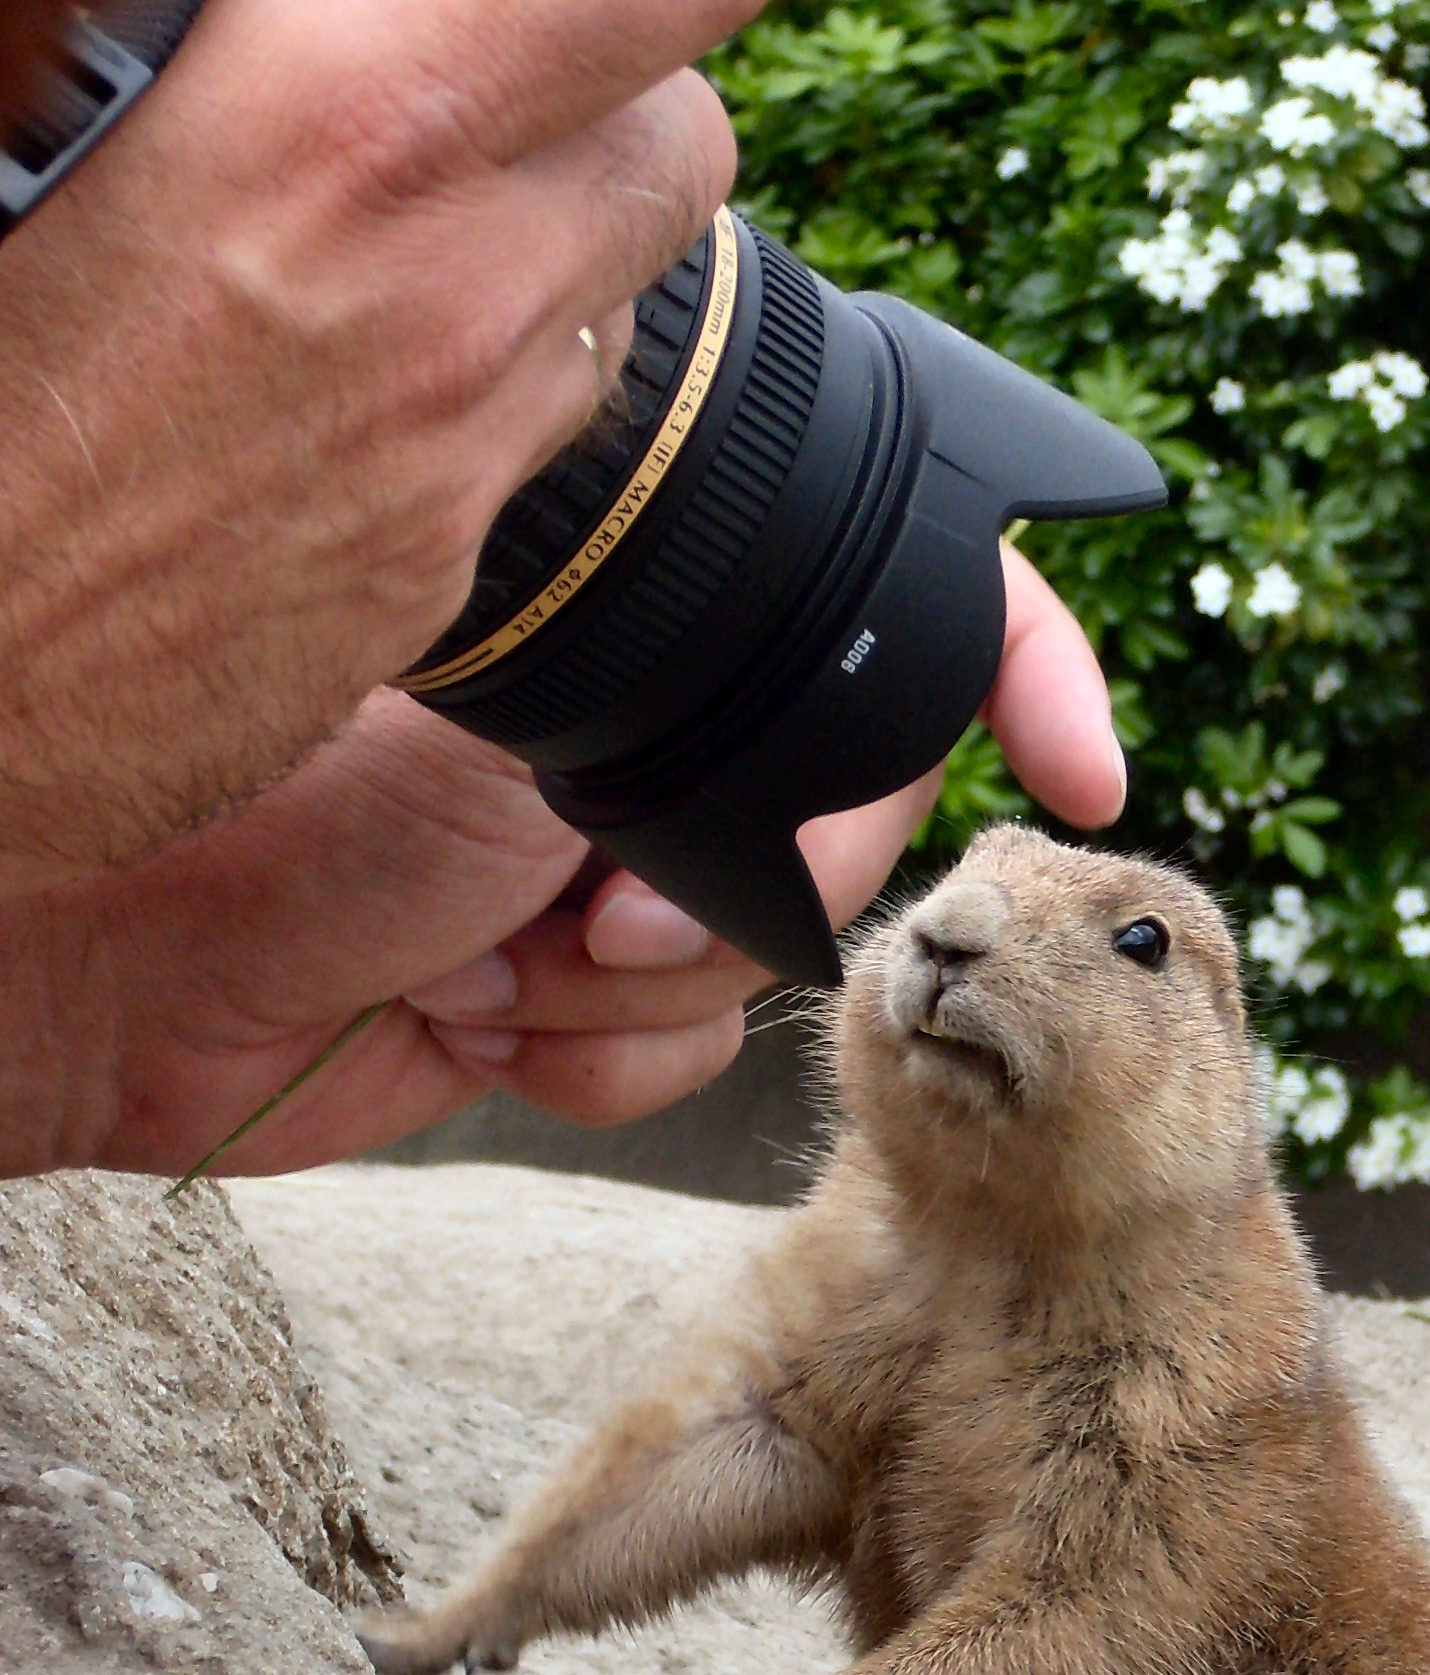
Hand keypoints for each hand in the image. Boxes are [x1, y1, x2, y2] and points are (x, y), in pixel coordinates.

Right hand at [0, 0, 772, 895]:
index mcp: (354, 118)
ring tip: (389, 195)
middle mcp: (458, 286)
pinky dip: (481, 361)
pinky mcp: (439, 564)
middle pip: (691, 120)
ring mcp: (464, 443)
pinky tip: (342, 346)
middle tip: (479, 28)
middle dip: (607, 59)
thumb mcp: (52, 98)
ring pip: (622, 278)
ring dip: (548, 216)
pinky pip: (531, 420)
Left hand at [0, 543, 1123, 1177]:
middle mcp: (636, 738)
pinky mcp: (564, 1014)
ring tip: (489, 962)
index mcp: (630, 616)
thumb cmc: (256, 795)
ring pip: (775, 958)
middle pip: (850, 809)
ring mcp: (605, 879)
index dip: (1014, 664)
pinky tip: (471, 1024)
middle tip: (593, 905)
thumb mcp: (519, 721)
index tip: (1084, 760)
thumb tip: (832, 779)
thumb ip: (700, 711)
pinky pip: (686, 1062)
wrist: (92, 974)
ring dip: (639, 988)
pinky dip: (592, 1065)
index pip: (880, 609)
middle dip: (753, 889)